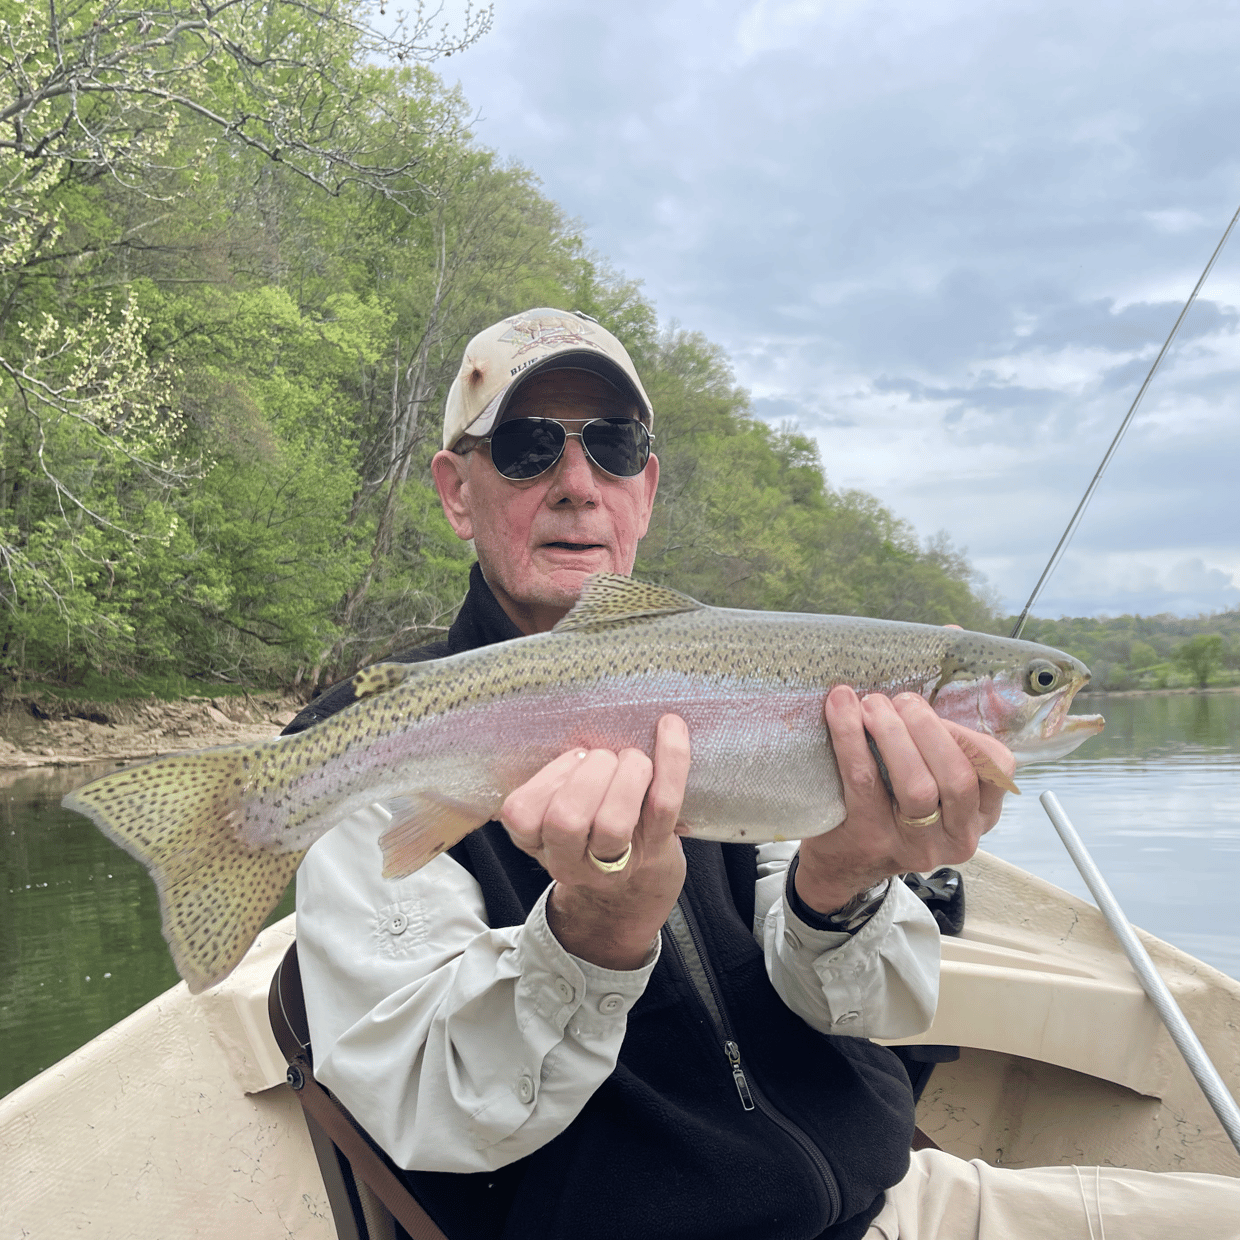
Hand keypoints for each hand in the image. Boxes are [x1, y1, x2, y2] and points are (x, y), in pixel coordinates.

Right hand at [499, 714, 689, 969]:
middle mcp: (569, 860)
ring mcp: (614, 860)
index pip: (522, 814)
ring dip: (625, 774)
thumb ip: (552, 778)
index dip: (547, 778)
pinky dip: (670, 760)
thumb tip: (574, 723)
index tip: (572, 759)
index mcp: (535, 841)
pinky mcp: (655, 847)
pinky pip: (663, 804)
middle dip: (587, 774)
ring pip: (613, 823)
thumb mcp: (555, 804)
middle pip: (566, 821)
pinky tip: (670, 727)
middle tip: (604, 759)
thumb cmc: (590, 819)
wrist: (636, 872)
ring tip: (633, 759)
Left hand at [793, 686, 1014, 916]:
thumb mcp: (933, 787)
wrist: (843, 862)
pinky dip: (851, 738)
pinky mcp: (872, 840)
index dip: (963, 732)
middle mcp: (957, 837)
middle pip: (957, 777)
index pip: (996, 768)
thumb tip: (915, 698)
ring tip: (872, 704)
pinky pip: (865, 781)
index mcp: (980, 816)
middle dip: (927, 728)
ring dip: (893, 733)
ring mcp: (916, 845)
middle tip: (899, 701)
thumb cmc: (892, 807)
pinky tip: (841, 710)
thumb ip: (937, 751)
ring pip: (917, 786)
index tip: (927, 712)